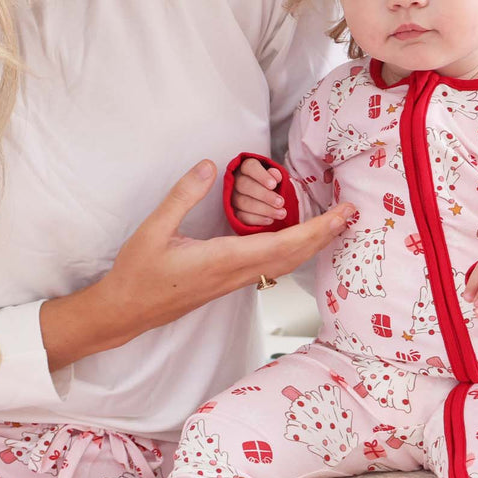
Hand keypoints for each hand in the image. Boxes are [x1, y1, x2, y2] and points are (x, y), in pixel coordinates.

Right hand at [40, 160, 353, 370]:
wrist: (126, 312)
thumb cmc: (138, 274)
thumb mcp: (154, 229)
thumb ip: (183, 196)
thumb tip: (210, 166)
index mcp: (223, 260)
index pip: (282, 244)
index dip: (316, 230)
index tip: (340, 215)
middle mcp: (236, 274)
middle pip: (294, 256)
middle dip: (325, 235)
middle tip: (350, 214)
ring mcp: (234, 281)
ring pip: (285, 263)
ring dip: (312, 244)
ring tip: (333, 224)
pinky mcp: (229, 282)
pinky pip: (271, 266)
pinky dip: (293, 250)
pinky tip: (298, 239)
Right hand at [232, 157, 286, 226]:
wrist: (268, 199)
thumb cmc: (271, 184)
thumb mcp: (276, 177)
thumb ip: (276, 175)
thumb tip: (276, 175)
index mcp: (246, 167)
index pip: (249, 166)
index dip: (261, 176)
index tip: (274, 184)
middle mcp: (236, 180)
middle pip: (244, 185)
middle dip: (264, 195)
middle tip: (280, 202)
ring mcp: (233, 197)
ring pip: (243, 203)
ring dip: (264, 209)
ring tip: (281, 213)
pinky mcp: (234, 212)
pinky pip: (242, 217)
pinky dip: (257, 219)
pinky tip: (270, 219)